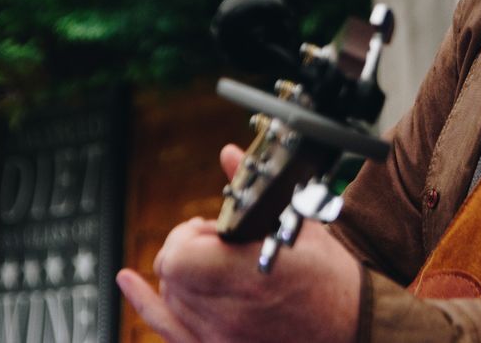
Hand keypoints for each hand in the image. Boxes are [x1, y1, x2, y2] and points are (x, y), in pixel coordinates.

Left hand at [116, 144, 361, 342]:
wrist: (353, 327)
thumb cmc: (330, 277)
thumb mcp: (297, 224)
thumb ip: (254, 193)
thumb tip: (230, 155)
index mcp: (247, 276)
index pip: (179, 254)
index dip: (191, 235)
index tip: (215, 228)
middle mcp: (228, 313)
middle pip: (171, 272)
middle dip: (189, 249)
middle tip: (221, 243)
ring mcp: (221, 338)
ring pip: (171, 295)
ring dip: (184, 274)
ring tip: (219, 267)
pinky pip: (167, 328)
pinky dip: (145, 302)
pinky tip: (127, 281)